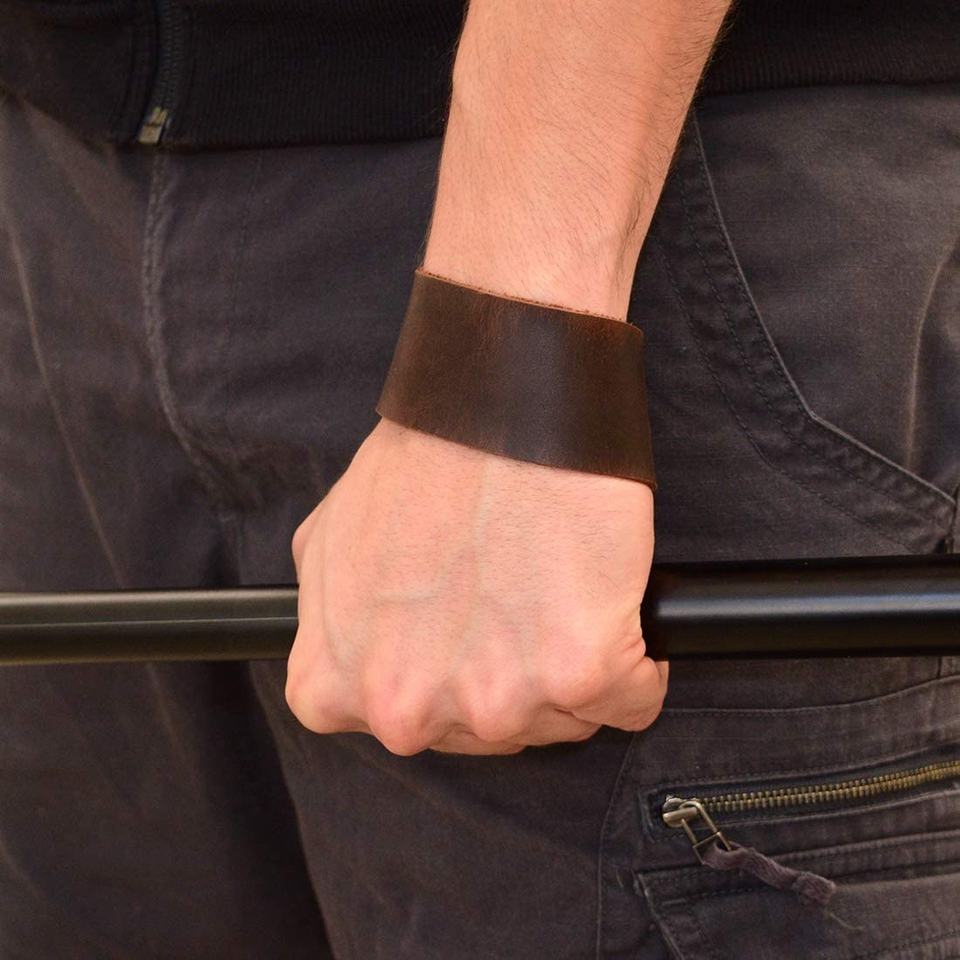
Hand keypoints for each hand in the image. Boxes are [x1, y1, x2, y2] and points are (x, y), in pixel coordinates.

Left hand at [286, 417, 667, 755]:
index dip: (451, 674)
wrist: (500, 408)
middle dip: (512, 675)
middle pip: (489, 730)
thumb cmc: (425, 461)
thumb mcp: (330, 541)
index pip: (410, 726)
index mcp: (339, 686)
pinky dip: (638, 667)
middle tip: (519, 604)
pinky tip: (613, 611)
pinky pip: (633, 701)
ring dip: (572, 670)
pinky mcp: (581, 674)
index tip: (472, 636)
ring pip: (560, 721)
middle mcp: (407, 709)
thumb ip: (331, 615)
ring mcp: (494, 699)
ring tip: (559, 592)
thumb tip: (362, 643)